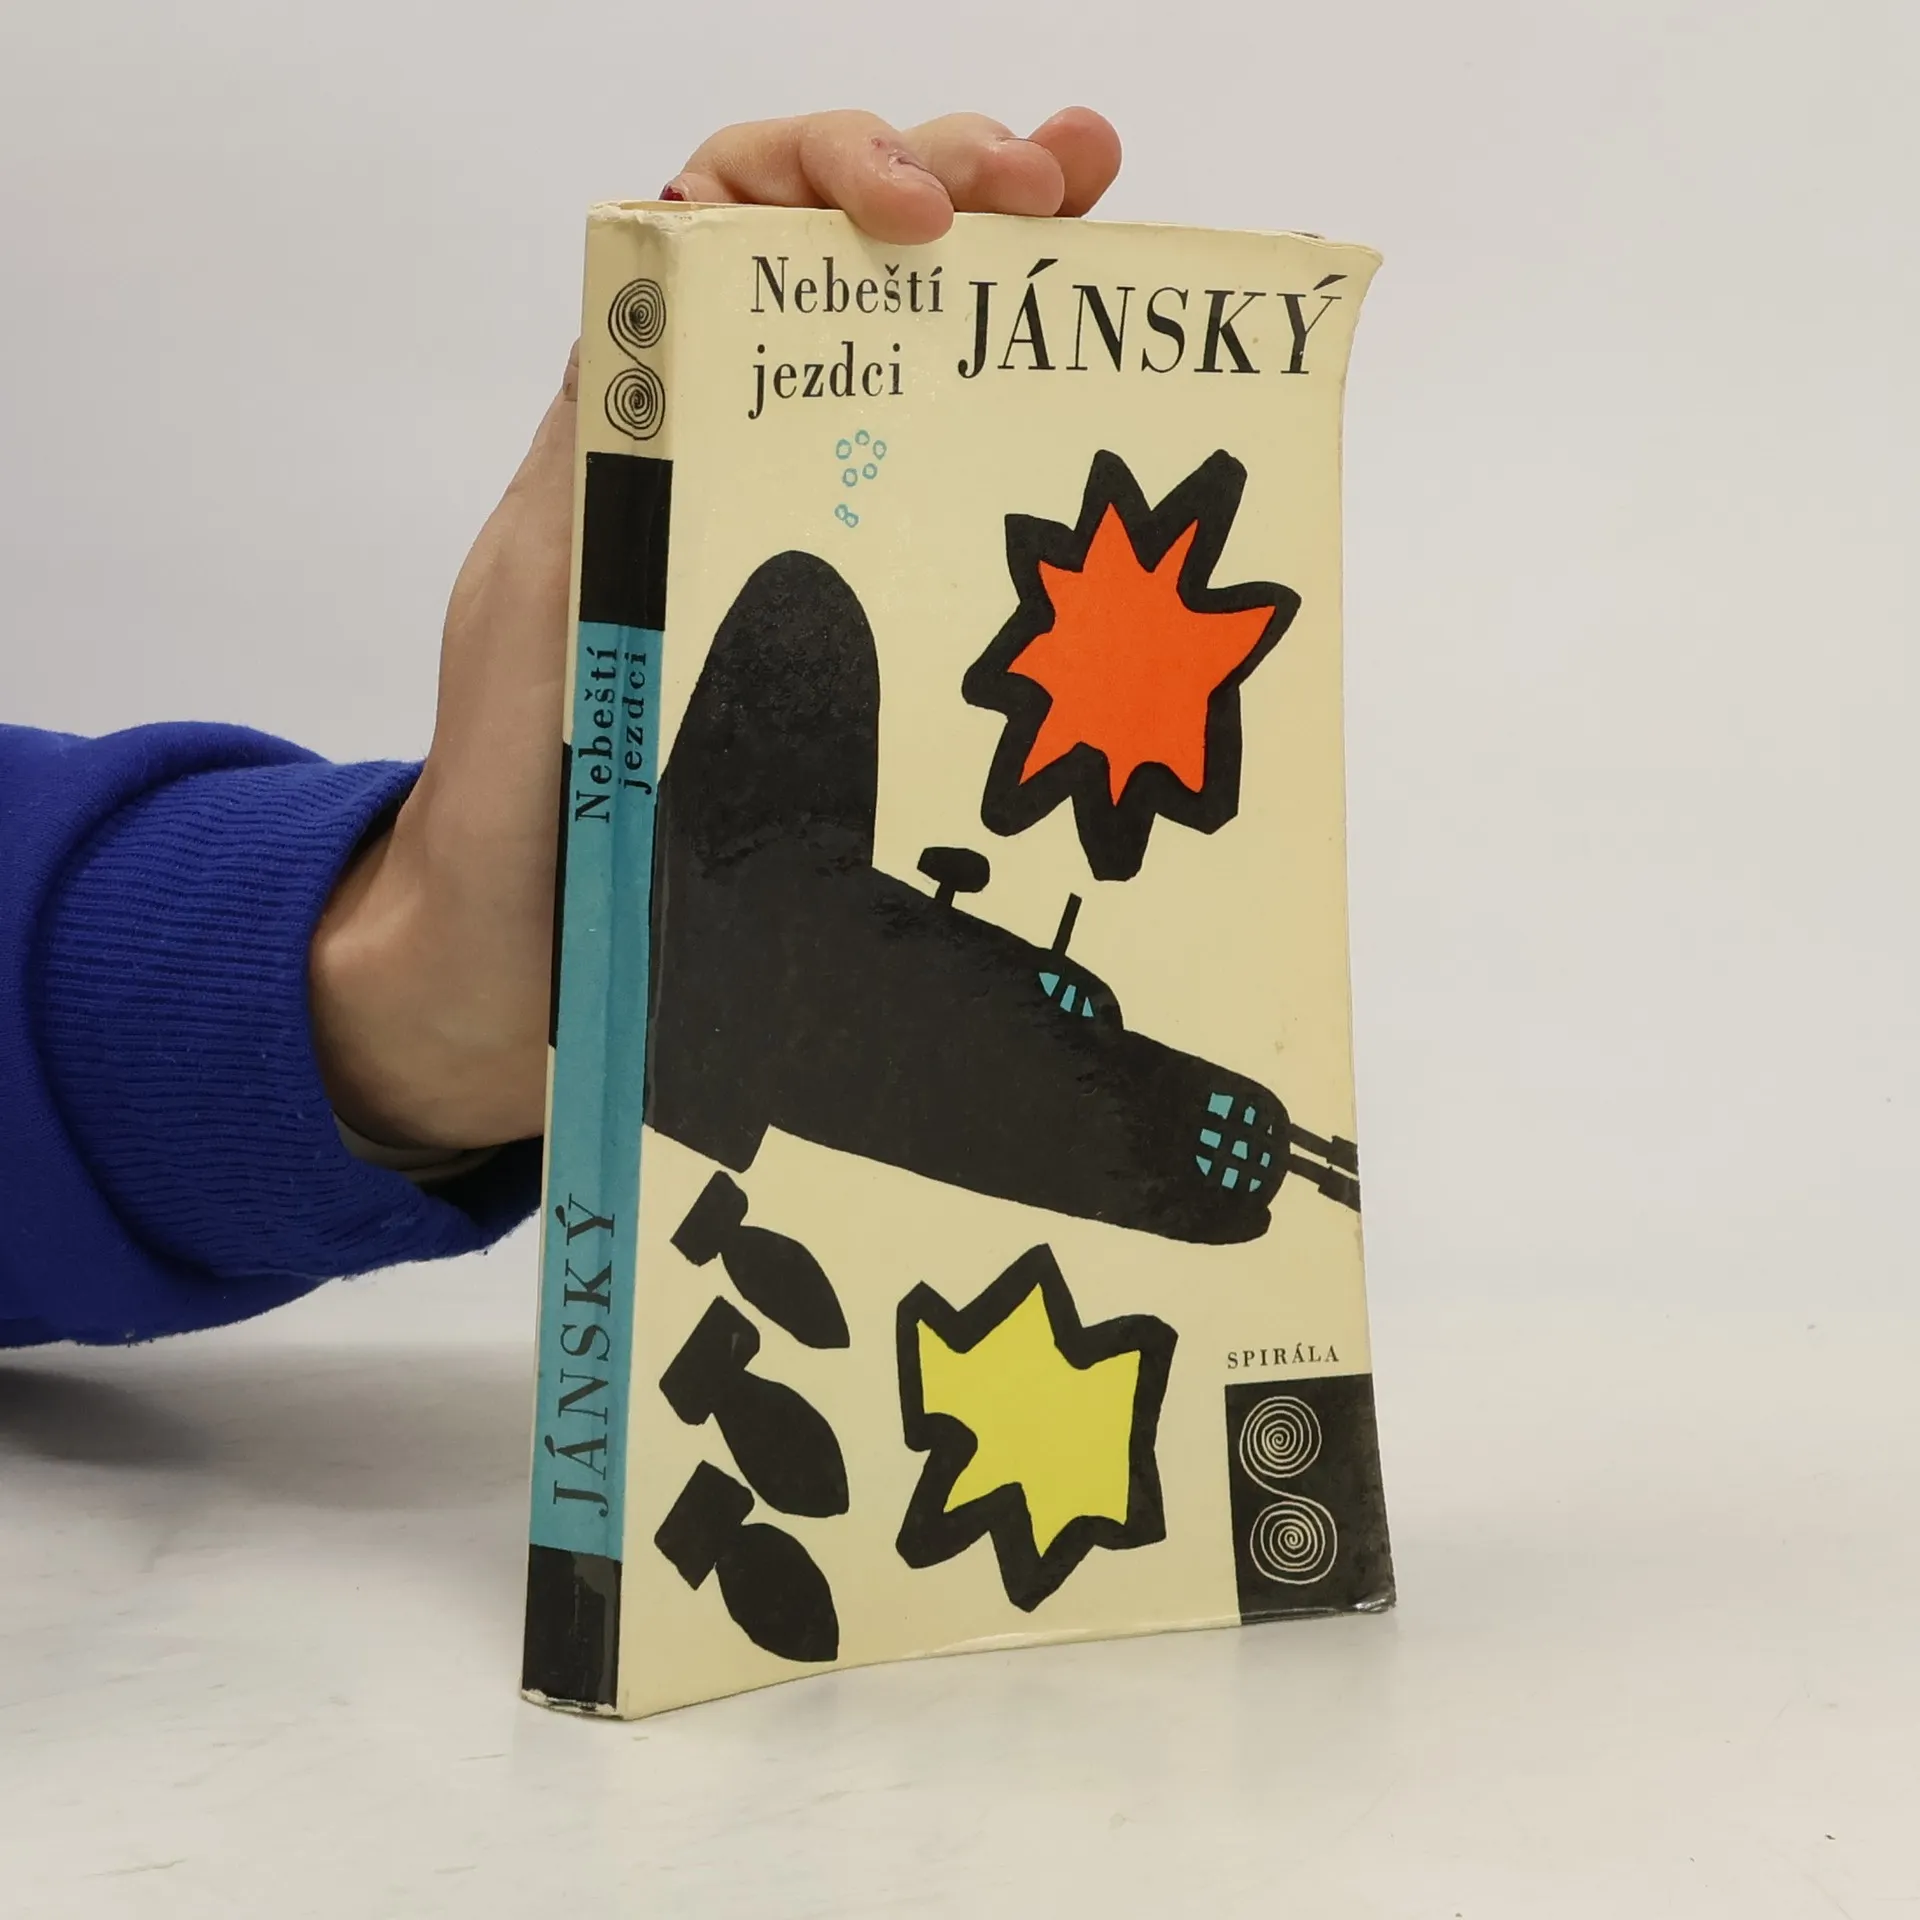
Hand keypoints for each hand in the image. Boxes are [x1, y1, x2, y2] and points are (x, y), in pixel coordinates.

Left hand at [310, 108, 1122, 1148]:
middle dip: (954, 179)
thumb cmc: (515, 787)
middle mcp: (731, 459)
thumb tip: (661, 309)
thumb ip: (596, 468)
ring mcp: (805, 538)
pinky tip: (1098, 422)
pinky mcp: (859, 632)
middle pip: (843, 263)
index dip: (815, 171)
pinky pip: (943, 515)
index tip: (911, 211)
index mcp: (638, 424)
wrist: (529, 947)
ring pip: (912, 364)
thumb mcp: (538, 600)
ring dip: (1010, 278)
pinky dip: (1022, 447)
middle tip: (1062, 186)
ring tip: (1104, 220)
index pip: (722, 220)